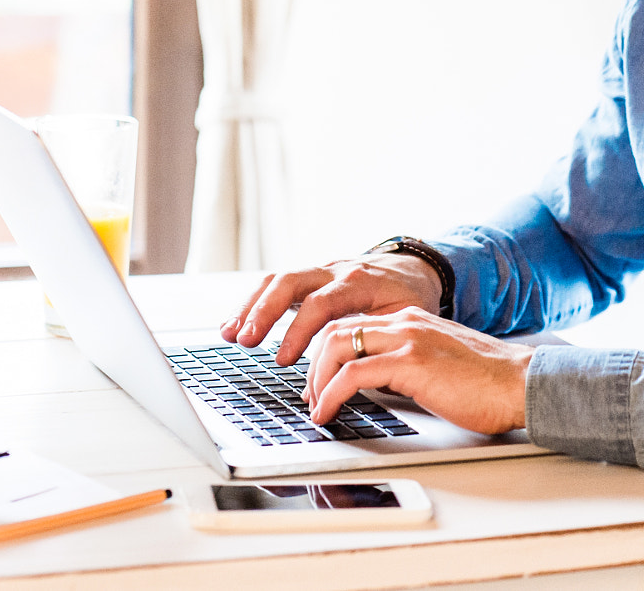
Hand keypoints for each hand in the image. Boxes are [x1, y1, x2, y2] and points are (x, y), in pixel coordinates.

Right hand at [220, 254, 442, 365]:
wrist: (414, 266)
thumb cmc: (410, 297)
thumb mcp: (407, 317)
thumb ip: (380, 340)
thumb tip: (357, 377)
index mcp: (359, 281)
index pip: (321, 303)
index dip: (299, 331)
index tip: (282, 358)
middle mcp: (334, 270)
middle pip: (290, 281)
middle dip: (263, 311)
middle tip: (244, 340)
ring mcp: (319, 270)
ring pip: (277, 279)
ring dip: (250, 306)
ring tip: (229, 334)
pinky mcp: (309, 277)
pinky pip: (276, 283)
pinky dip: (253, 302)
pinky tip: (235, 324)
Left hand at [303, 307, 531, 435]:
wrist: (520, 384)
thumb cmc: (488, 384)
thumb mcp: (437, 364)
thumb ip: (407, 364)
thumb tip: (377, 385)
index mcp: (411, 320)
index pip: (352, 325)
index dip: (327, 355)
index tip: (319, 383)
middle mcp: (405, 322)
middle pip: (335, 330)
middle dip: (314, 366)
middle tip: (310, 396)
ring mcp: (407, 339)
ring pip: (336, 346)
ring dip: (317, 380)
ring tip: (316, 406)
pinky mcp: (411, 362)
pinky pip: (352, 374)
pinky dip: (331, 395)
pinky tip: (328, 413)